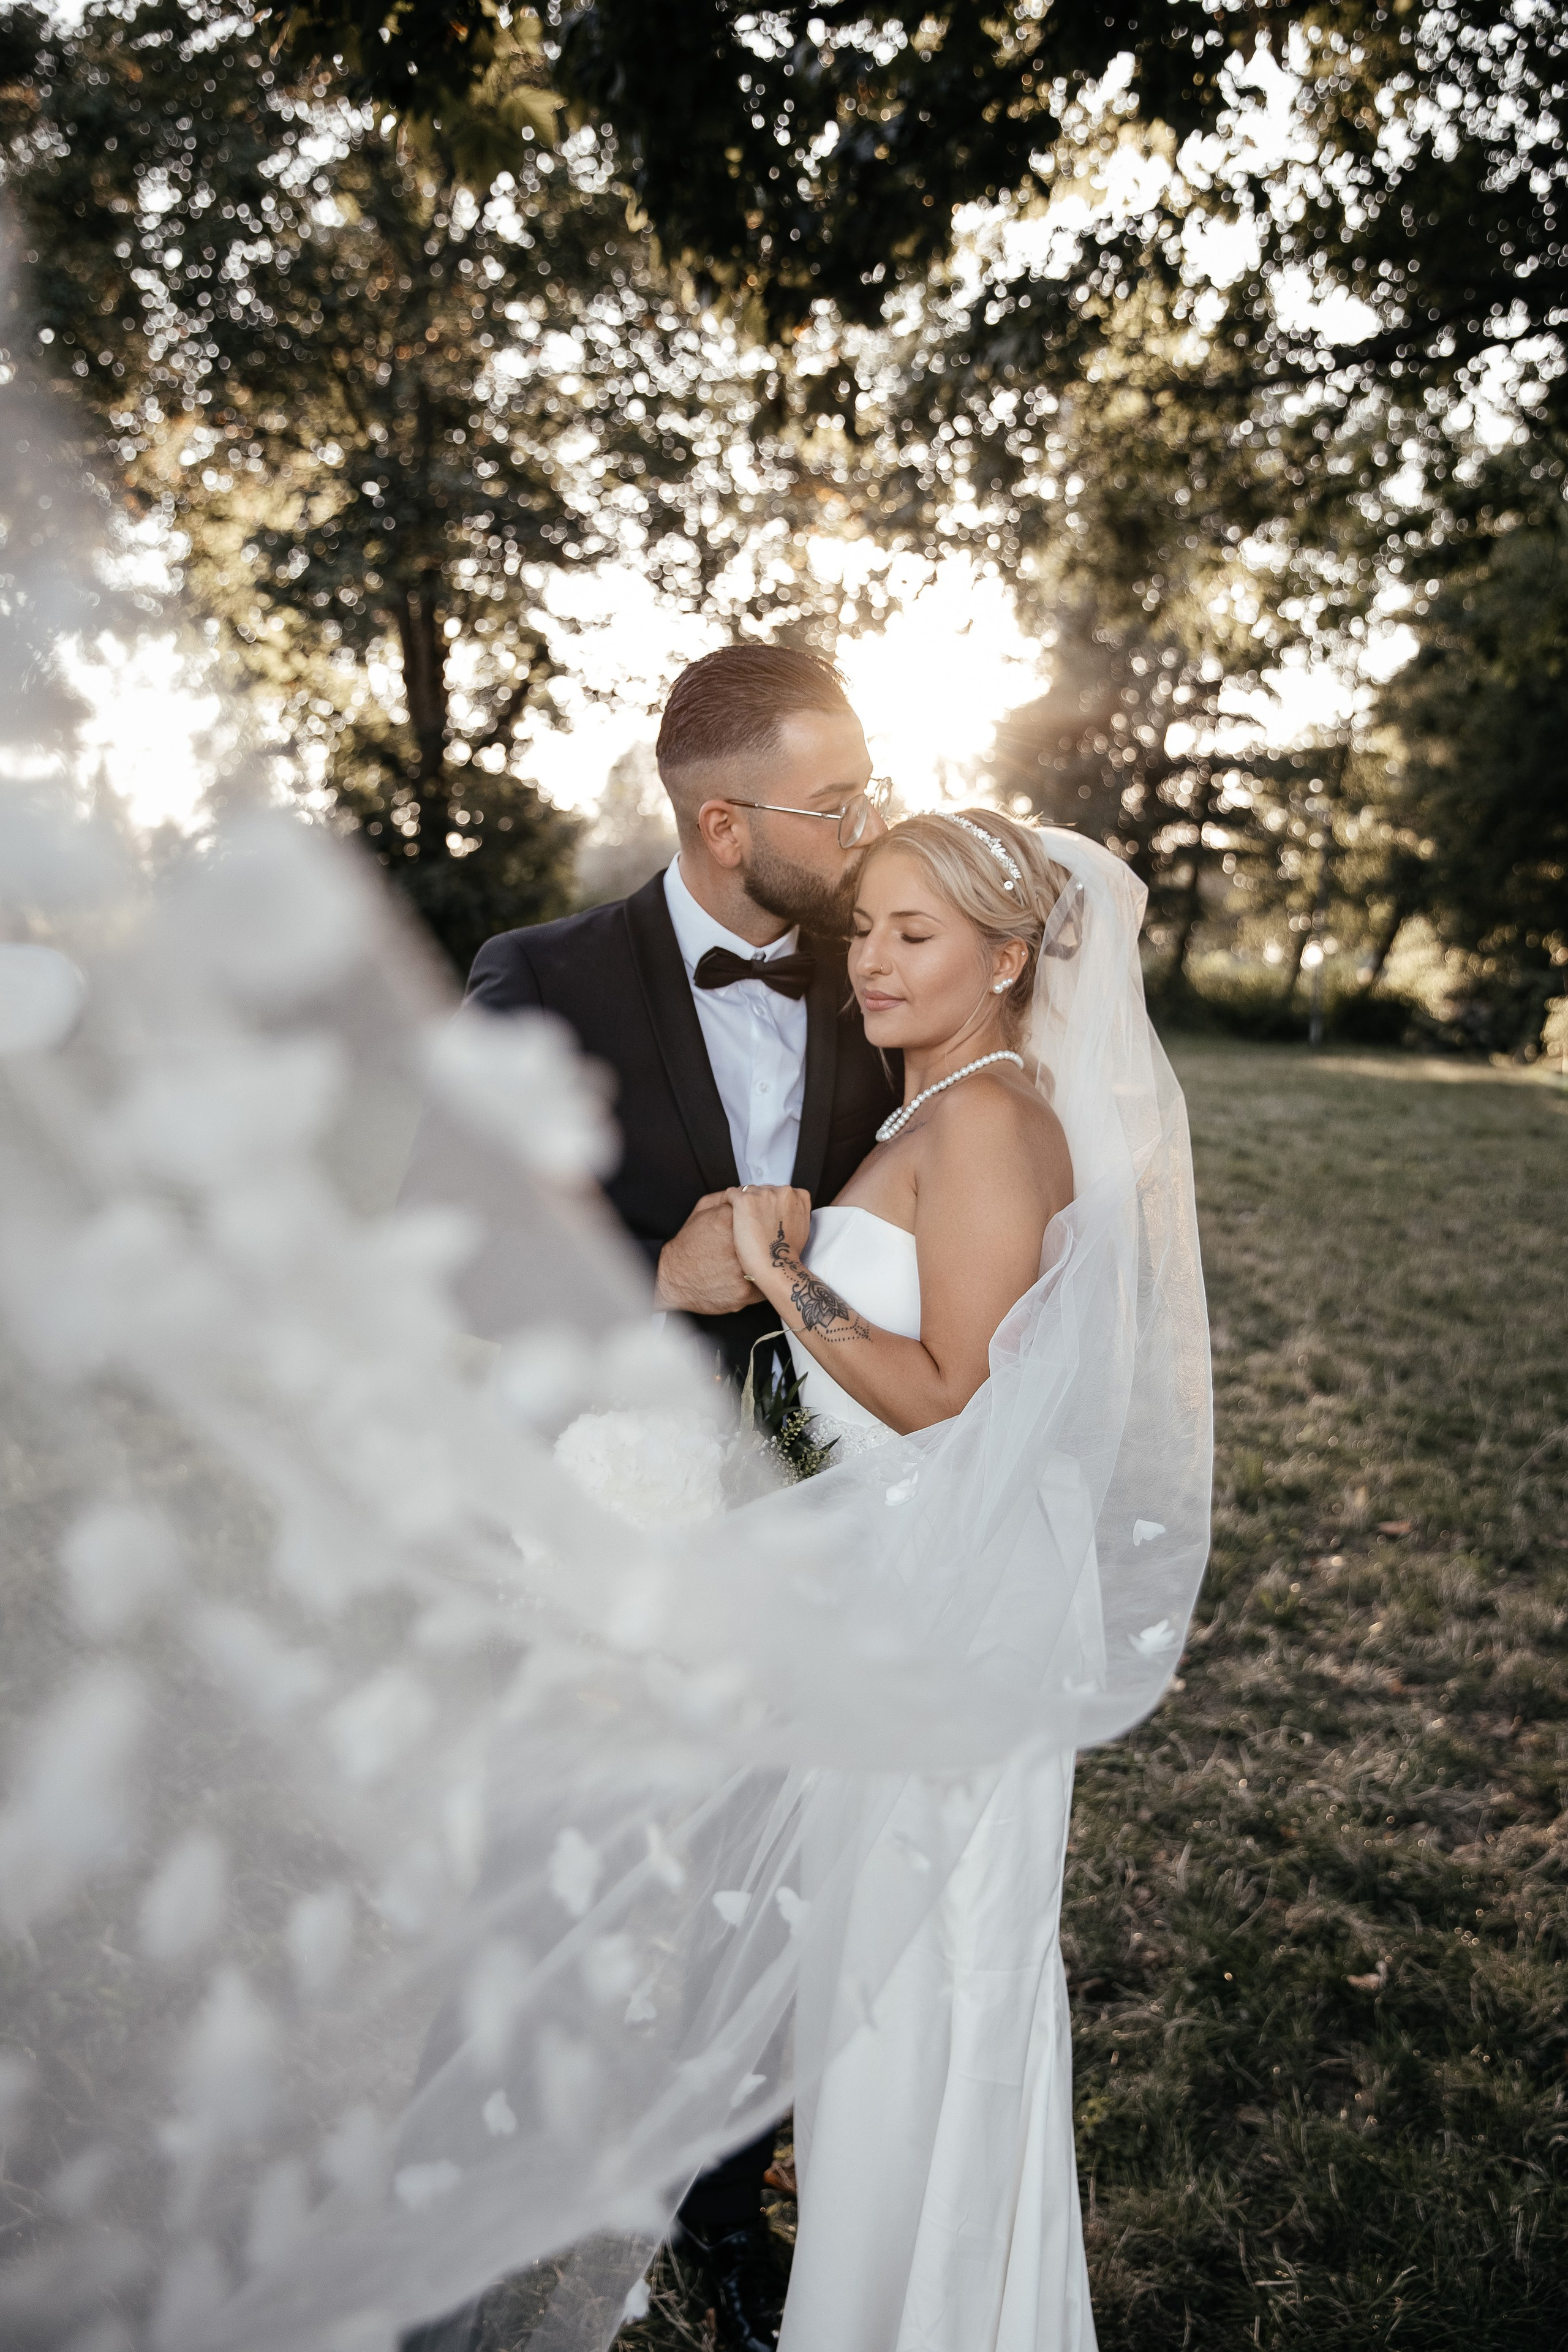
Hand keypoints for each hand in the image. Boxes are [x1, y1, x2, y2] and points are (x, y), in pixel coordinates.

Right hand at [654, 1191, 760, 1314]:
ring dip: (766, 1263)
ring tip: (754, 1261)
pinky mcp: (745, 1293)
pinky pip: (765, 1286)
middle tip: (758, 1245)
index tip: (756, 1226)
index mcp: (728, 1222)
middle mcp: (737, 1246)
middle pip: (767, 1240)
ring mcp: (742, 1272)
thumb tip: (745, 1194)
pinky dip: (761, 1282)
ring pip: (770, 1264)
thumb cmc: (687, 1246)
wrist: (673, 1278)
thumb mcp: (701, 1211)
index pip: (758, 1214)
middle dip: (765, 1242)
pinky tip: (748, 1277)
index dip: (759, 1221)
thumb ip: (724, 1199)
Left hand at [726, 1184, 811, 1286]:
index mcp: (799, 1196)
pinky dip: (727, 1202)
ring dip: (743, 1204)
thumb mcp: (801, 1229)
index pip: (779, 1191)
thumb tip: (784, 1212)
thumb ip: (793, 1214)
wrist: (776, 1266)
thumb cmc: (787, 1254)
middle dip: (757, 1204)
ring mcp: (763, 1194)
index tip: (763, 1214)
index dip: (769, 1205)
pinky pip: (730, 1194)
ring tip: (740, 1222)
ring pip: (747, 1192)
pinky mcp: (745, 1200)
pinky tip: (727, 1215)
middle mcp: (782, 1191)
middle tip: (751, 1222)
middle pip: (763, 1190)